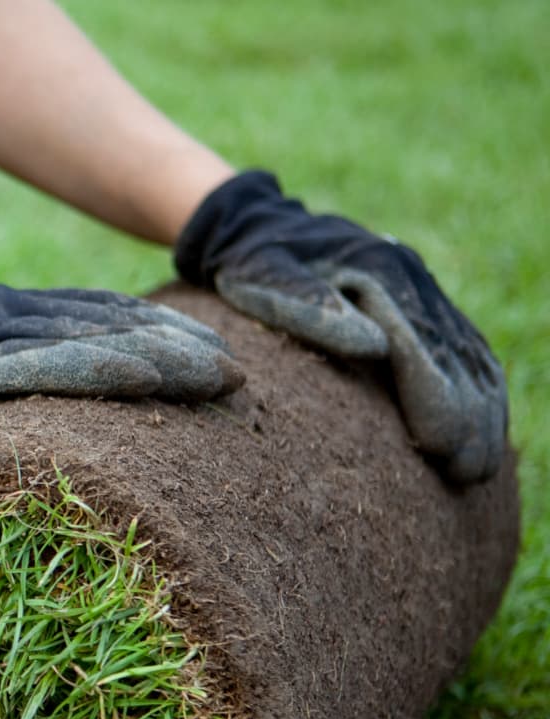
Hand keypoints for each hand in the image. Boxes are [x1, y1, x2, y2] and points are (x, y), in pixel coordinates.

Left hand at [175, 171, 506, 483]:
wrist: (257, 224)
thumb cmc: (252, 259)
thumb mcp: (264, 275)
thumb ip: (308, 305)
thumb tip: (374, 347)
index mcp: (377, 270)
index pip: (417, 344)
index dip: (435, 396)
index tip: (441, 445)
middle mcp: (411, 278)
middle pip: (454, 355)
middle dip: (468, 418)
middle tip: (469, 474)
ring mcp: (421, 289)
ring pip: (468, 355)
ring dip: (483, 412)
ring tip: (481, 470)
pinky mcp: (420, 304)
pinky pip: (464, 349)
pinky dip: (481, 390)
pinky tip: (485, 430)